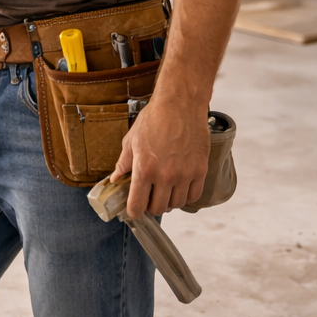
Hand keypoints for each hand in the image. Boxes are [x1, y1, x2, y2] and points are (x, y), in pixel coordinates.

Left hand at [109, 96, 209, 217]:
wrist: (180, 105)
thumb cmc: (154, 119)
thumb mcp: (132, 140)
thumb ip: (124, 163)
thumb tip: (115, 179)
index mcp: (144, 169)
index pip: (137, 204)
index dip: (134, 212)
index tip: (134, 212)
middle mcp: (165, 175)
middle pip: (158, 208)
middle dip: (151, 206)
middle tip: (149, 198)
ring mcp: (185, 174)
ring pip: (176, 204)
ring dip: (168, 201)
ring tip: (164, 191)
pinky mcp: (200, 170)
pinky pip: (193, 196)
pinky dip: (185, 196)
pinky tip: (179, 187)